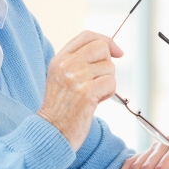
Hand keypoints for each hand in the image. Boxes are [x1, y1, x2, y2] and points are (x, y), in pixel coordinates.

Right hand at [37, 31, 122, 150]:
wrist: (52, 132)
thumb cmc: (61, 108)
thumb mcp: (61, 77)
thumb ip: (78, 61)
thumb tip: (109, 49)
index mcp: (59, 59)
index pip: (87, 36)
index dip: (106, 40)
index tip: (117, 51)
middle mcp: (66, 65)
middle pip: (101, 47)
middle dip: (107, 64)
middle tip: (99, 80)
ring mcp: (76, 78)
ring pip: (109, 67)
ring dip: (107, 82)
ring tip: (93, 95)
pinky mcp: (86, 92)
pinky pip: (111, 83)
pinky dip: (108, 93)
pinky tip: (95, 102)